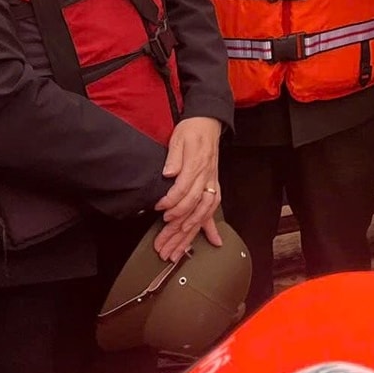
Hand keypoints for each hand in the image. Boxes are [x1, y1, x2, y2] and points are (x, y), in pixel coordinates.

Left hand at [155, 116, 224, 261]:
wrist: (209, 122)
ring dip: (190, 233)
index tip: (159, 208)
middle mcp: (207, 178)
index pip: (184, 188)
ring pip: (203, 213)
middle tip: (163, 243)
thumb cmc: (192, 130)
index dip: (171, 201)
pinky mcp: (213, 188)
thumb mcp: (179, 138)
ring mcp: (211, 184)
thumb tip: (168, 173)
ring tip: (177, 250)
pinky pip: (213, 210)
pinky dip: (212, 226)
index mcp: (197, 165)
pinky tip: (214, 240)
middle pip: (193, 207)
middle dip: (177, 227)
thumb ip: (174, 157)